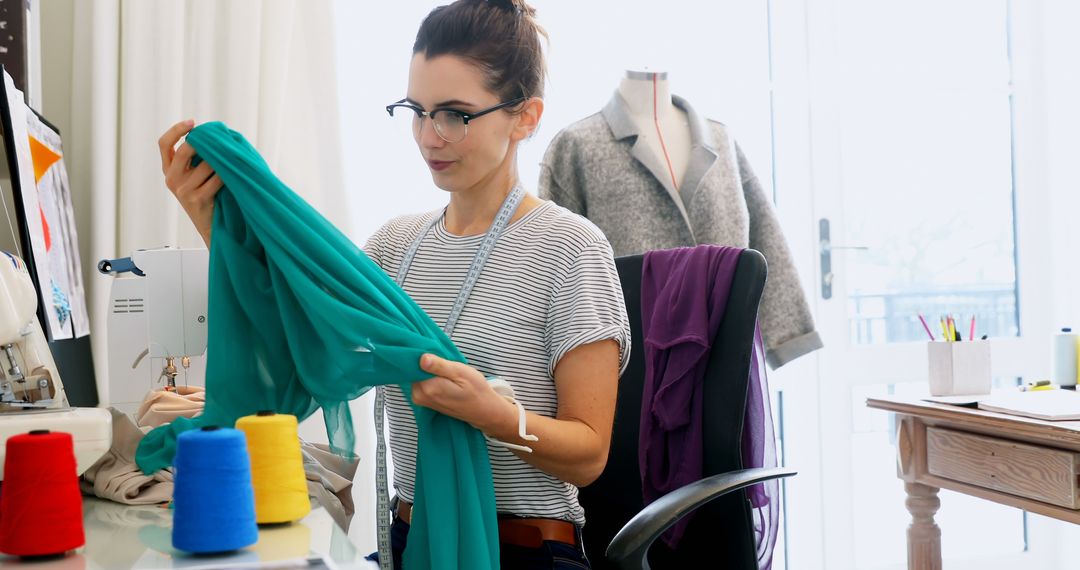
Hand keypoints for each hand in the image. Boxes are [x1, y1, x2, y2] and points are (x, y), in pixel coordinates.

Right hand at [158, 119, 222, 246]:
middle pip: (184, 150)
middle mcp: (171, 179)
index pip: (164, 144)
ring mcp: (182, 190)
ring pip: (205, 164)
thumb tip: (212, 134)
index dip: (176, 130)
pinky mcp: (196, 199)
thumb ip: (196, 158)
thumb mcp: (195, 176)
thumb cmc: (209, 196)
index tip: (192, 122)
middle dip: (203, 143)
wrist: (211, 227)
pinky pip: (216, 179)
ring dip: (220, 161)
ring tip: (230, 162)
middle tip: (218, 140)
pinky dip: (226, 175)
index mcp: (168, 170)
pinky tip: (233, 175)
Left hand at [412, 354, 516, 436]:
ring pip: (417, 375)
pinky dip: (430, 377)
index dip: (426, 355)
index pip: (414, 363)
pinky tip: (444, 379)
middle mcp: (419, 396)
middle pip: (414, 369)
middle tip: (447, 364)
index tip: (440, 355)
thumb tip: (421, 358)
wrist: (483, 410)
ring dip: (429, 370)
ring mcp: (420, 399)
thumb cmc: (475, 390)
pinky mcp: (423, 400)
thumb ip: (439, 365)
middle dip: (427, 363)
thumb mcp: (460, 372)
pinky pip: (421, 382)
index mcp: (427, 388)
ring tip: (448, 372)